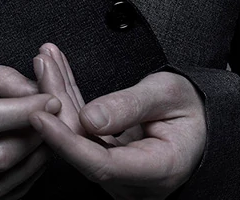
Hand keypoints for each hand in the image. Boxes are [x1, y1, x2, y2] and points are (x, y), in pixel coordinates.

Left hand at [28, 43, 206, 199]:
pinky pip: (81, 128)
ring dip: (58, 93)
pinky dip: (68, 97)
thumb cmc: (189, 108)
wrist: (199, 122)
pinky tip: (56, 69)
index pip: (102, 164)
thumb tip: (89, 118)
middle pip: (82, 145)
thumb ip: (130, 106)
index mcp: (157, 170)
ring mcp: (117, 173)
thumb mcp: (167, 95)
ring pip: (77, 134)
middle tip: (42, 63)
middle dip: (56, 102)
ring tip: (45, 58)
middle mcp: (132, 181)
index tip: (40, 115)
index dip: (66, 142)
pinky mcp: (106, 158)